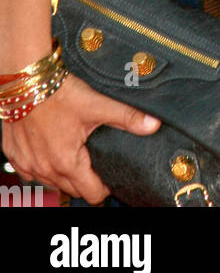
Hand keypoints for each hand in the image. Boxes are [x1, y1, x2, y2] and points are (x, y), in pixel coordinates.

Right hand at [1, 71, 159, 202]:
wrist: (24, 79)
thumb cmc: (57, 92)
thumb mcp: (96, 104)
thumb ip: (127, 117)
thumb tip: (153, 124)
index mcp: (67, 163)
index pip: (91, 193)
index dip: (104, 186)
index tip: (110, 174)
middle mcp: (44, 169)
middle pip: (71, 189)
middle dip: (85, 181)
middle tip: (94, 161)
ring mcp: (26, 163)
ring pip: (49, 182)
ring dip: (62, 175)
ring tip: (74, 155)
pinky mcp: (14, 154)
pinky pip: (29, 172)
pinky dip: (41, 166)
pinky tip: (49, 150)